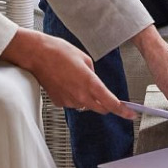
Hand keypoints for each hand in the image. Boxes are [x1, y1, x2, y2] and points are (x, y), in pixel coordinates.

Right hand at [0, 28, 134, 119]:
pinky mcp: (59, 102)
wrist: (37, 55)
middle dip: (108, 105)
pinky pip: (73, 102)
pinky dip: (74, 96)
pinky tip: (67, 82)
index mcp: (90, 83)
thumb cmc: (59, 52)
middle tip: (109, 97)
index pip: (111, 103)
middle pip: (101, 108)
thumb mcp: (85, 58)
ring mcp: (69, 101)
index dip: (123, 111)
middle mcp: (80, 95)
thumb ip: (93, 74)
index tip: (130, 114)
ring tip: (77, 79)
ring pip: (86, 105)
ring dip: (88, 98)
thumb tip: (95, 83)